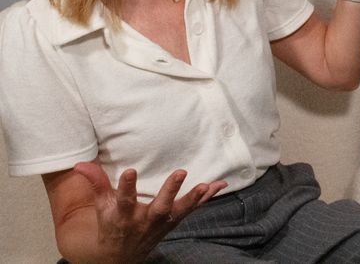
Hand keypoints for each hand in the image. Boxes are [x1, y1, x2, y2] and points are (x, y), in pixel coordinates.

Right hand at [73, 162, 225, 261]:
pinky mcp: (173, 222)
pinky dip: (205, 198)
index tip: (131, 171)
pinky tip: (220, 184)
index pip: (123, 200)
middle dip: (170, 190)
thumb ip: (96, 183)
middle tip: (180, 172)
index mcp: (123, 215)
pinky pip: (191, 210)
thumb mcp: (101, 206)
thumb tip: (80, 164)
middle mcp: (144, 220)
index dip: (126, 187)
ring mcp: (161, 223)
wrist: (120, 256)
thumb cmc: (111, 225)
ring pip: (179, 211)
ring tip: (206, 185)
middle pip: (159, 206)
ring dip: (193, 198)